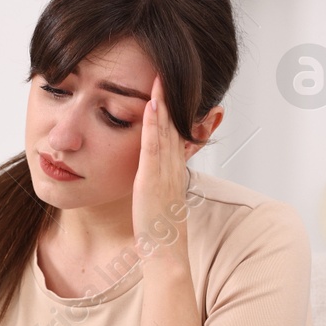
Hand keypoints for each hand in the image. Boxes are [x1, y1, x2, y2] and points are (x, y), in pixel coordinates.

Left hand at [132, 73, 195, 266]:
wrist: (166, 254)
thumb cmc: (160, 233)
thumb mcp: (160, 202)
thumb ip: (158, 185)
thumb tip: (151, 176)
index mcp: (173, 172)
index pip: (174, 134)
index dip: (172, 110)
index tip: (168, 88)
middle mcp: (172, 168)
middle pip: (174, 126)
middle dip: (171, 99)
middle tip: (168, 71)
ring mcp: (164, 172)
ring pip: (166, 130)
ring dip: (164, 102)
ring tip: (160, 77)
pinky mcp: (153, 179)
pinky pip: (154, 146)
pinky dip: (155, 123)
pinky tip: (152, 104)